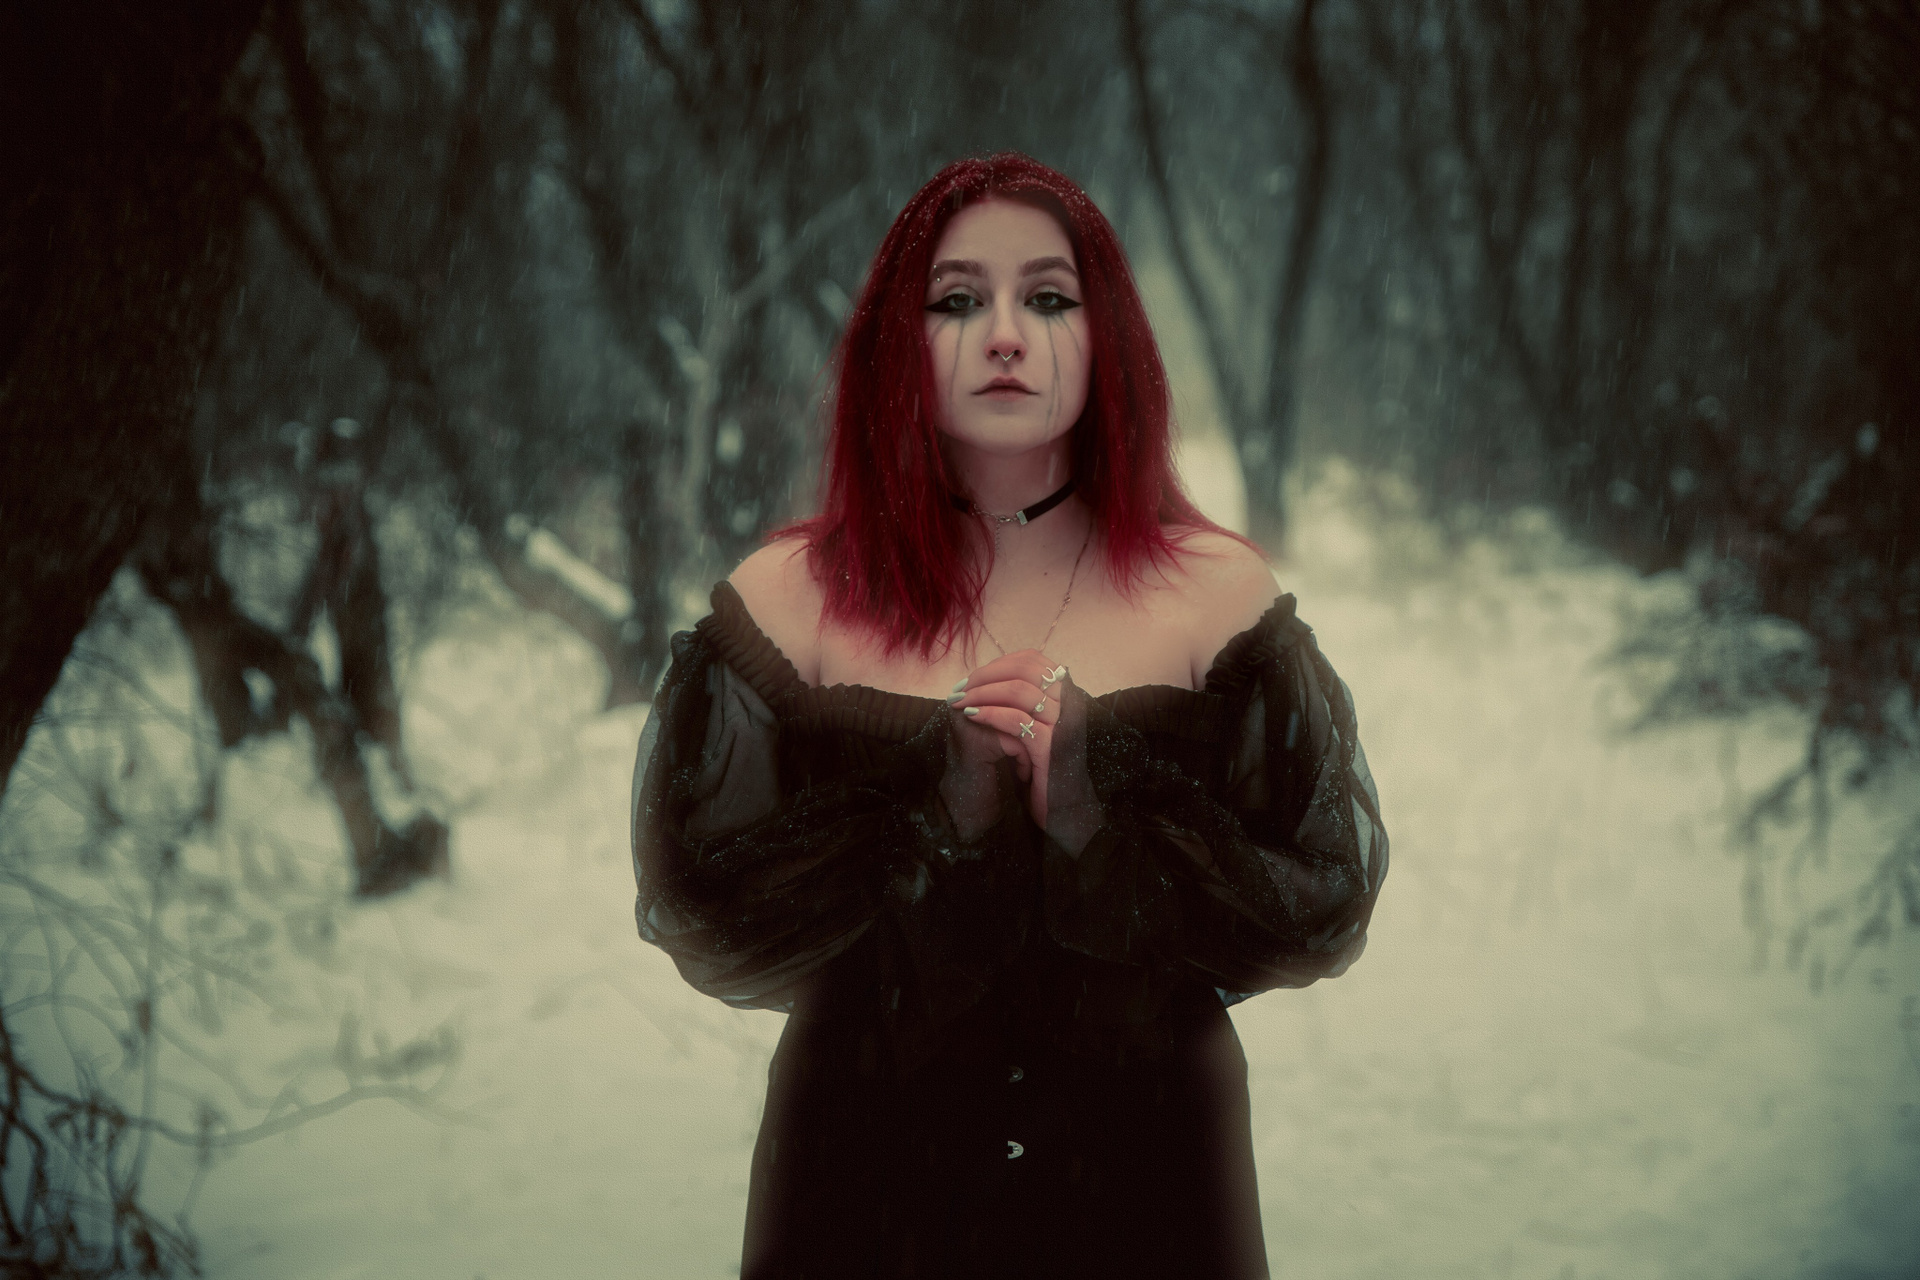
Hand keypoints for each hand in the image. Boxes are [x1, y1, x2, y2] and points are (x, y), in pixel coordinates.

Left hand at [948, 649, 1069, 827]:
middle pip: (1026, 669)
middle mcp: (1070, 703)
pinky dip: (990, 714)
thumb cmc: (1043, 768)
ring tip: (960, 703)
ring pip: (1019, 691)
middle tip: (960, 690)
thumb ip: (1020, 702)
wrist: (1063, 809)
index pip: (1032, 660)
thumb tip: (986, 678)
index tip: (971, 679)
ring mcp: (1063, 724)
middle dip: (986, 676)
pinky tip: (972, 717)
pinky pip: (1017, 721)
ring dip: (982, 693)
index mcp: (1067, 694)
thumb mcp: (1033, 729)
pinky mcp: (1052, 747)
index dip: (997, 665)